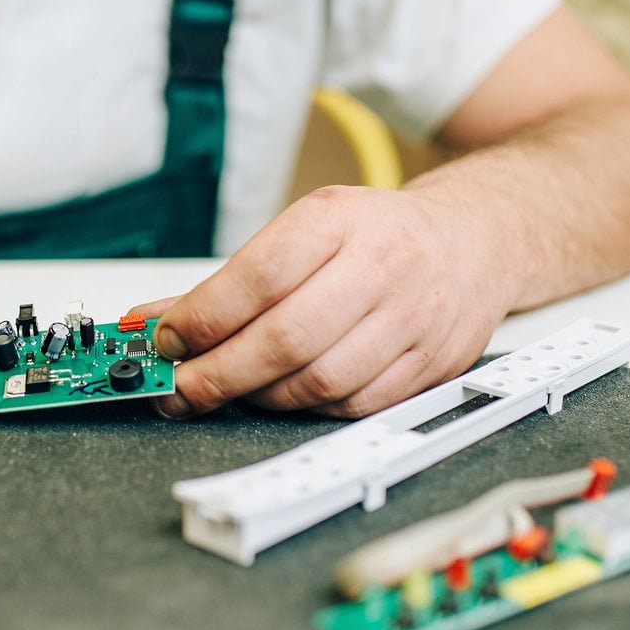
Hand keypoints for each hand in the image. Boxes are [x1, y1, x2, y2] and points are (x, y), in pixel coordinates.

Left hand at [133, 185, 508, 418]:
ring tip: (231, 390)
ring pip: (319, 382)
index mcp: (339, 220)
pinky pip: (352, 406)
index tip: (166, 341)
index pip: (257, 278)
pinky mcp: (430, 364)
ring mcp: (413, 318)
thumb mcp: (305, 229)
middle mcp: (383, 265)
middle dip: (218, 375)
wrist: (474, 239)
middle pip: (285, 340)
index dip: (202, 319)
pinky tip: (285, 395)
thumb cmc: (378, 234)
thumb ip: (231, 280)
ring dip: (259, 397)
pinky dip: (307, 409)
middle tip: (180, 390)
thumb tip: (155, 321)